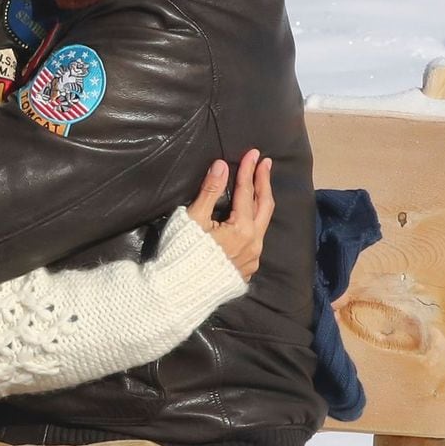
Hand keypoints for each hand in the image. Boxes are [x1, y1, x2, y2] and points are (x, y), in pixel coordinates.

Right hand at [187, 150, 274, 281]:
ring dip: (261, 203)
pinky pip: (256, 242)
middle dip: (264, 183)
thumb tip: (222, 165)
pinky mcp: (245, 271)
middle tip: (265, 164)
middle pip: (265, 207)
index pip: (247, 193)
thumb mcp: (193, 219)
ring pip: (262, 226)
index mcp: (241, 229)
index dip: (248, 171)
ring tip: (259, 187)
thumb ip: (209, 191)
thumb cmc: (183, 251)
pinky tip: (249, 219)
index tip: (254, 153)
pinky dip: (254, 224)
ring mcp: (252, 259)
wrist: (179, 292)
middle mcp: (253, 244)